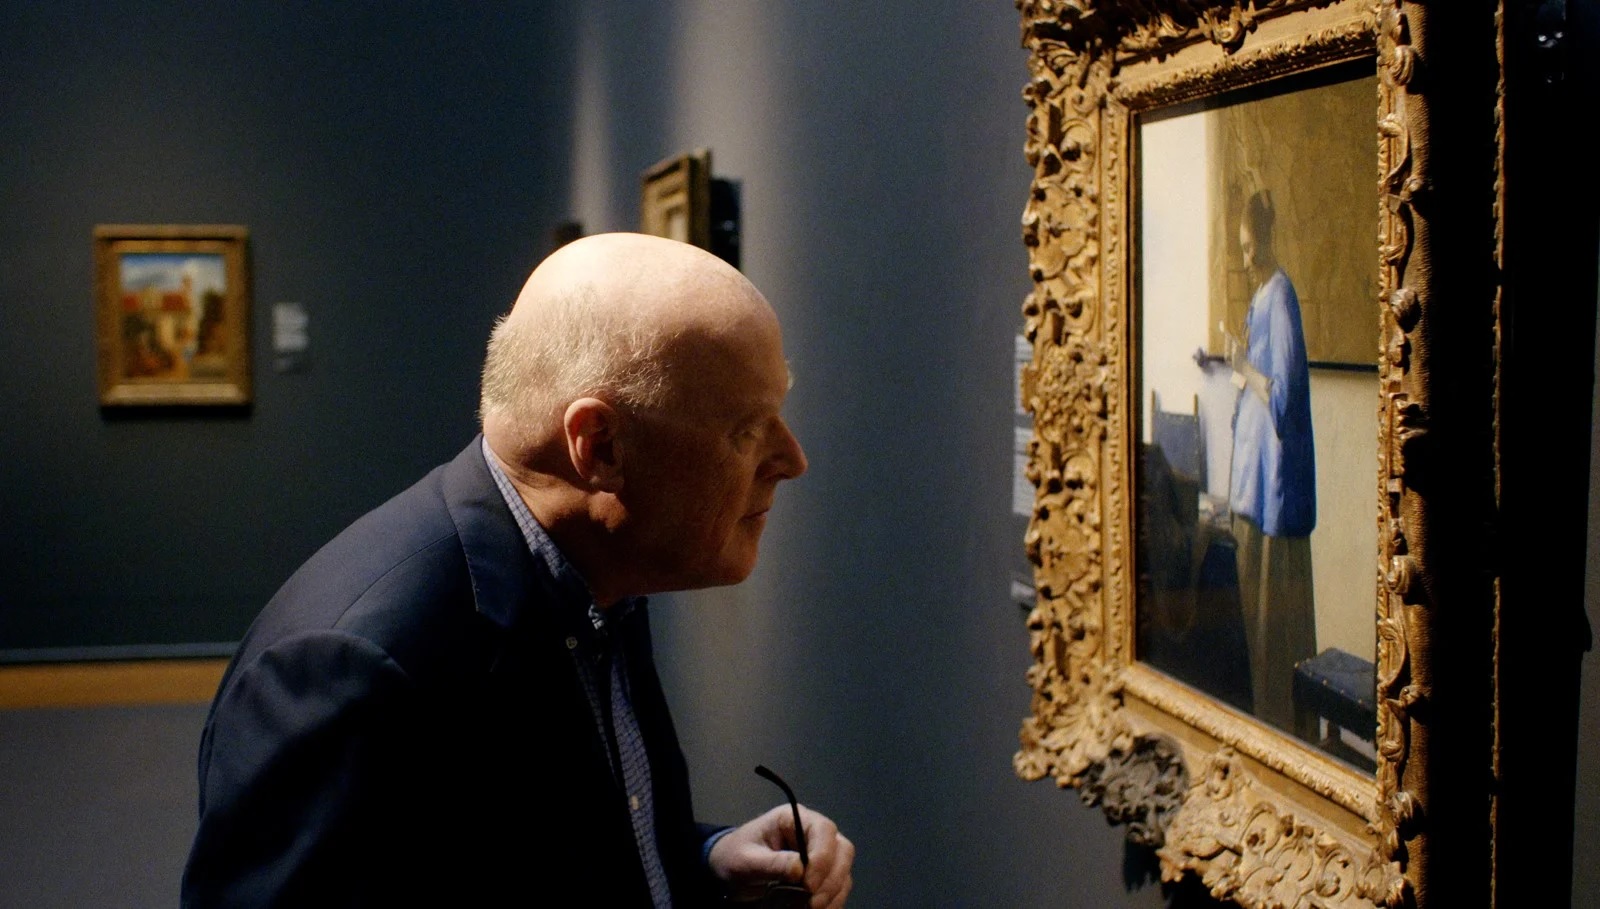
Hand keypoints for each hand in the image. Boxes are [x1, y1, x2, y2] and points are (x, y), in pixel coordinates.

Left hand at [709, 803, 854, 908]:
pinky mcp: (821, 874)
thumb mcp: (746, 860)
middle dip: (830, 879)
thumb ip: (772, 863)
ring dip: (831, 894)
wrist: (728, 871)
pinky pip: (838, 887)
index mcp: (794, 819)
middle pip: (842, 850)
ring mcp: (820, 854)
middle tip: (811, 903)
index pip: (823, 830)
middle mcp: (812, 833)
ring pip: (843, 871)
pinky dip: (831, 902)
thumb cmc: (734, 857)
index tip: (808, 885)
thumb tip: (800, 871)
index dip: (822, 857)